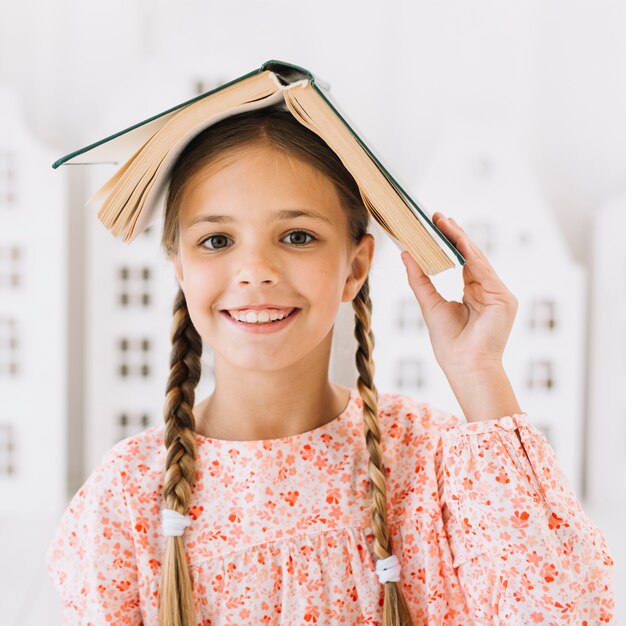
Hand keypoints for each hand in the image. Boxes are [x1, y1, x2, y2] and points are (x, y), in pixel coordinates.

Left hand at [400, 212, 518, 377]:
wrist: (465, 366)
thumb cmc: (450, 343)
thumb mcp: (429, 304)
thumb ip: (420, 279)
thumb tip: (406, 254)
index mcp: (475, 294)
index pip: (463, 263)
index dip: (450, 244)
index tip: (436, 225)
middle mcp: (489, 291)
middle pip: (472, 257)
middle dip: (454, 235)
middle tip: (438, 216)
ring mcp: (499, 294)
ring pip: (477, 259)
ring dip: (460, 239)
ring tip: (443, 222)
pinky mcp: (503, 298)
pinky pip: (483, 270)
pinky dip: (469, 253)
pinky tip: (456, 239)